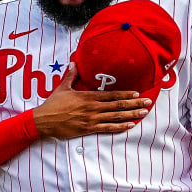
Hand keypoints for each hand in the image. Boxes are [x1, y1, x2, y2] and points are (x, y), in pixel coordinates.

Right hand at [32, 64, 150, 138]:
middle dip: (134, 104)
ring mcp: (91, 119)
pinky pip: (107, 128)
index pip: (111, 95)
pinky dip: (120, 127)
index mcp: (88, 96)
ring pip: (115, 116)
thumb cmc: (53, 104)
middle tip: (147, 103)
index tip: (137, 93)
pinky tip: (130, 125)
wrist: (44, 120)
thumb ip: (71, 76)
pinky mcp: (88, 129)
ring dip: (131, 115)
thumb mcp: (62, 87)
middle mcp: (92, 107)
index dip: (125, 94)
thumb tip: (74, 63)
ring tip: (143, 113)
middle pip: (117, 105)